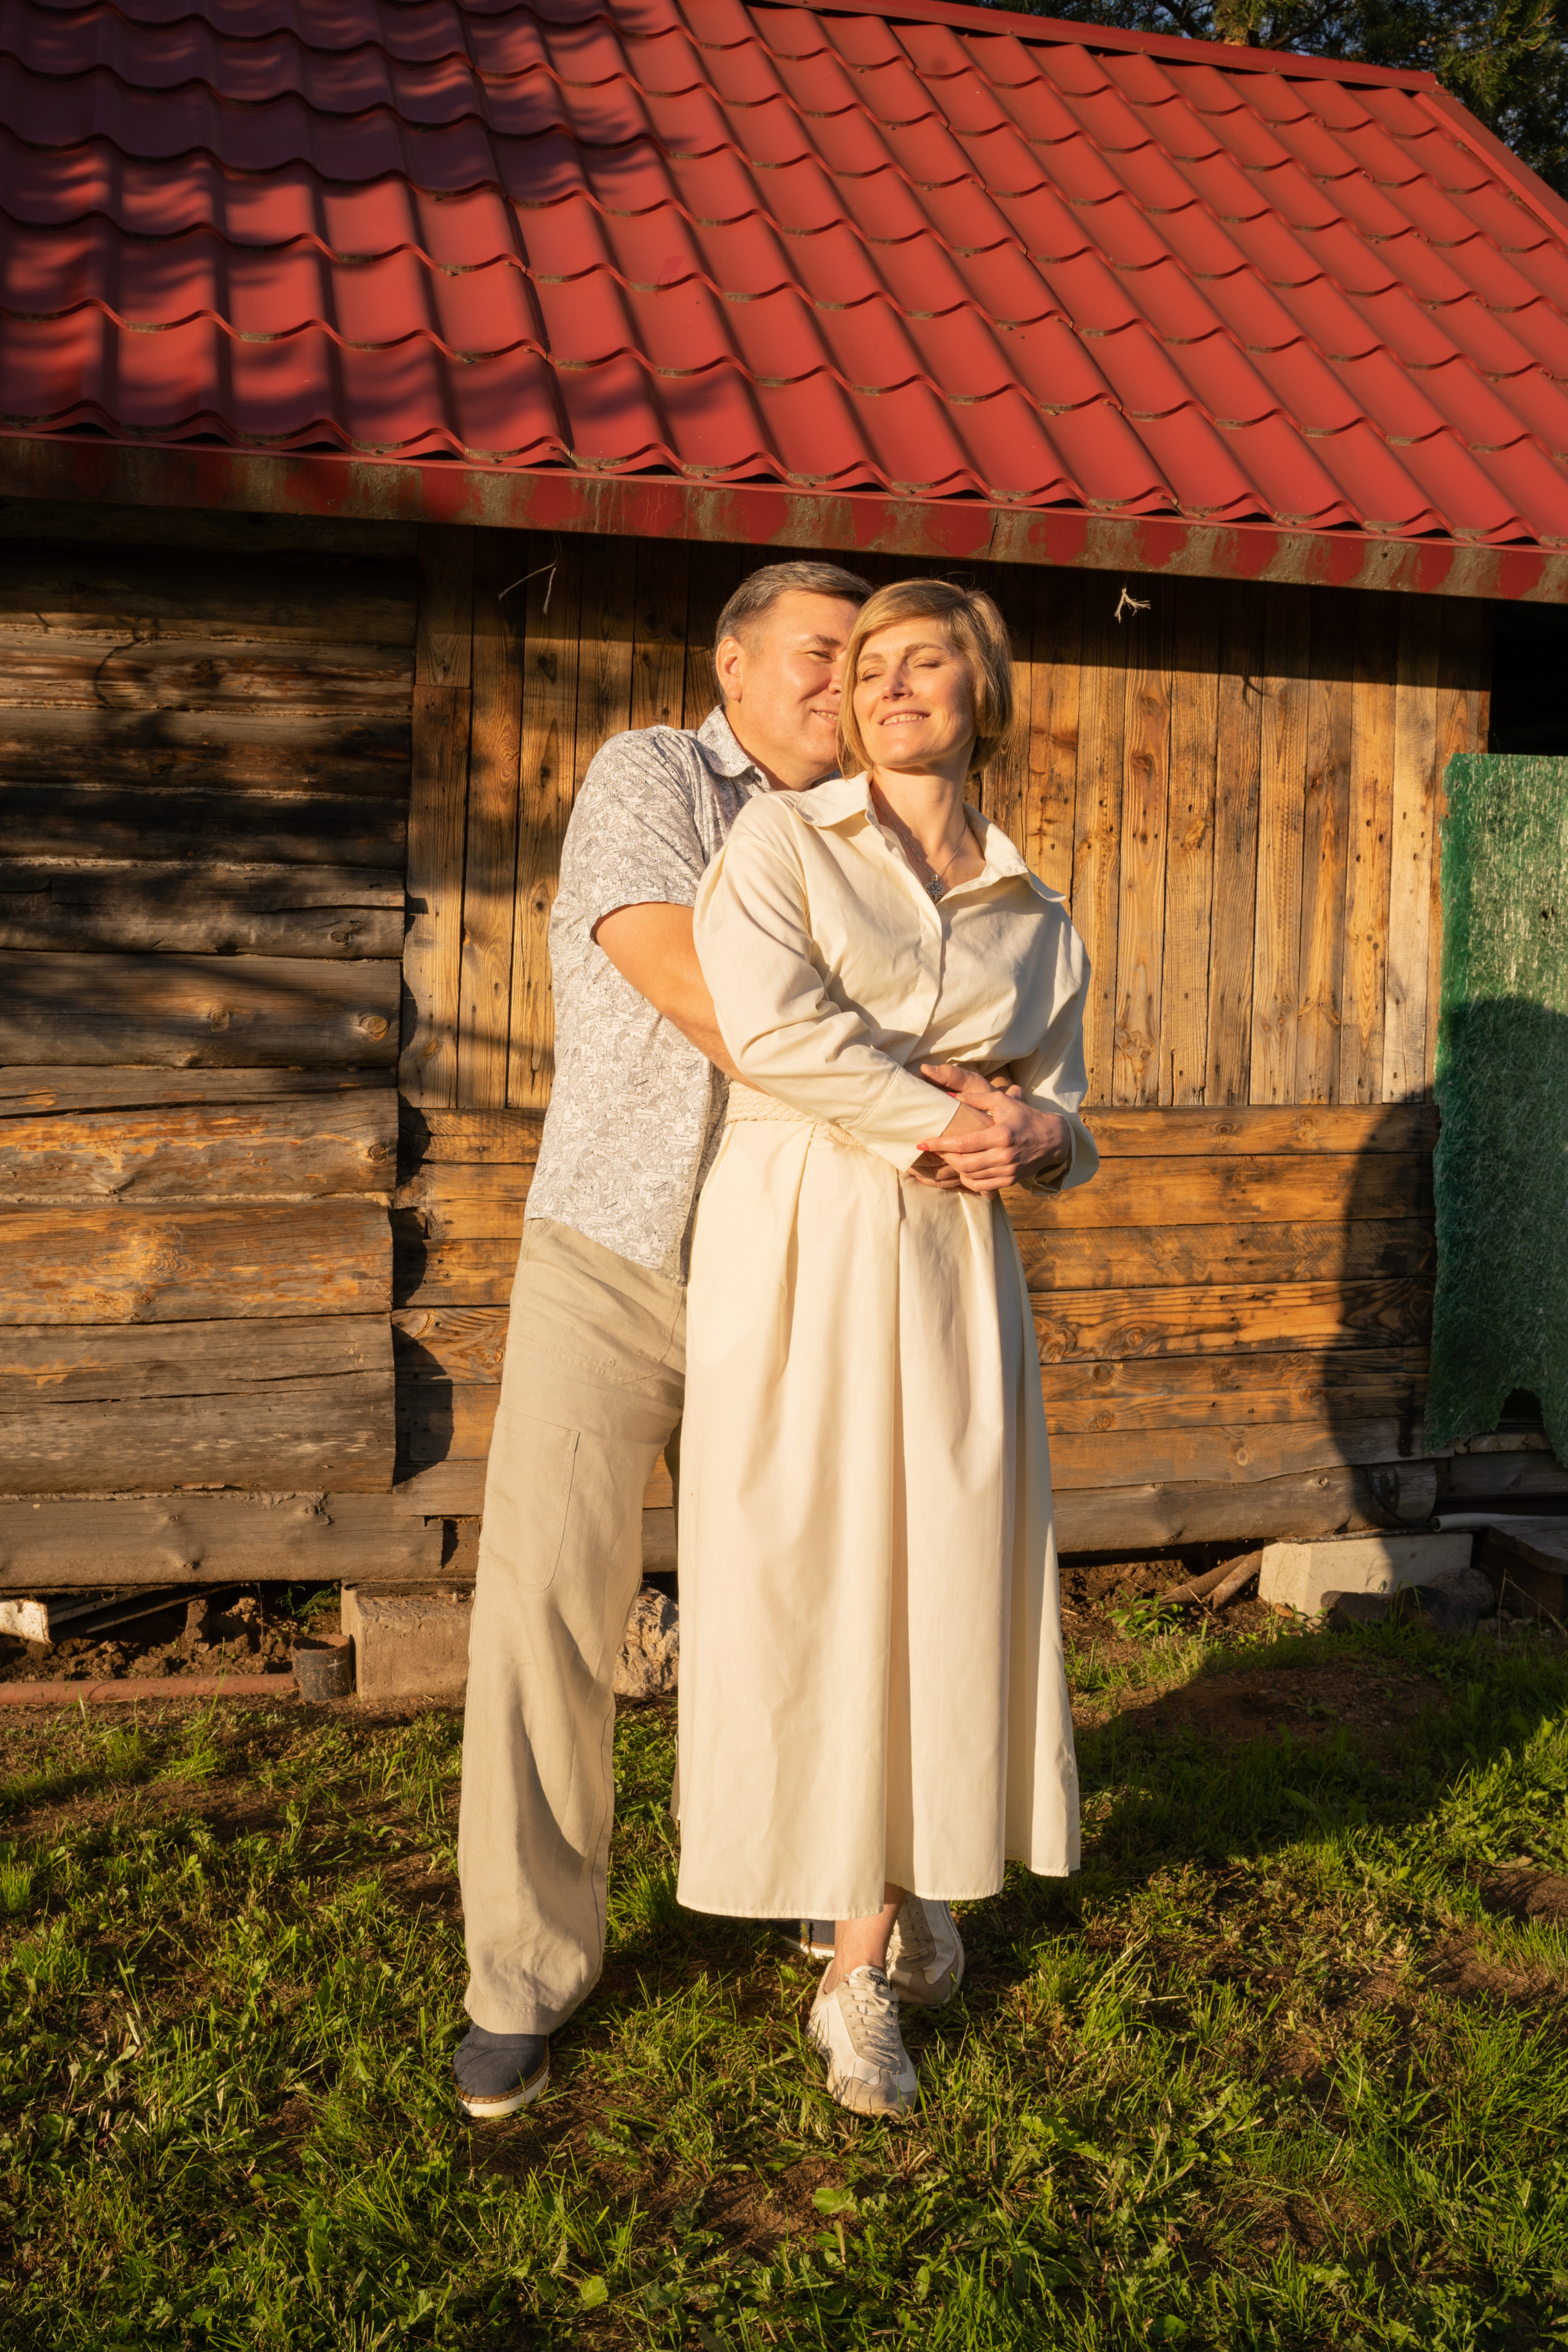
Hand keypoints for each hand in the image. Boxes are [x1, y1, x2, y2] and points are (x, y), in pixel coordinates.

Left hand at [914, 1064, 1072, 1194]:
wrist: (1053, 1139)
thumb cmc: (1024, 1116)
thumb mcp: (1003, 1101)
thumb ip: (976, 1098)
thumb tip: (950, 1097)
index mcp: (1001, 1135)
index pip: (963, 1143)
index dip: (940, 1144)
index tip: (922, 1142)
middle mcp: (1004, 1156)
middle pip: (964, 1163)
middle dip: (944, 1158)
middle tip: (933, 1149)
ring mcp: (1008, 1171)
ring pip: (971, 1176)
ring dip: (954, 1169)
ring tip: (945, 1158)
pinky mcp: (1010, 1181)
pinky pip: (981, 1186)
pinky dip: (967, 1180)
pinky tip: (962, 1170)